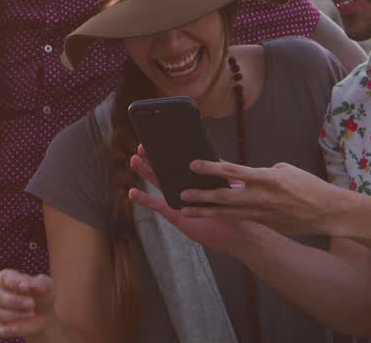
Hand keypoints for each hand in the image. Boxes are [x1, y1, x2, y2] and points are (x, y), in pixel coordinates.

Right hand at [0, 269, 55, 339]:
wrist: (44, 315)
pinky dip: (9, 329)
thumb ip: (40, 283)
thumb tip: (31, 285)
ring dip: (16, 314)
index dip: (13, 282)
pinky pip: (0, 330)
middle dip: (15, 300)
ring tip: (32, 313)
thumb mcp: (46, 286)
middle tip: (32, 303)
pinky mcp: (0, 327)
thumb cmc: (42, 295)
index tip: (26, 287)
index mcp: (6, 279)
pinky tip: (18, 327)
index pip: (3, 278)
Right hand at [128, 147, 260, 252]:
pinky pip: (157, 205)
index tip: (160, 139)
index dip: (170, 151)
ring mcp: (179, 200)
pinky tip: (132, 192)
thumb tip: (217, 160)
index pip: (181, 162)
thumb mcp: (229, 186)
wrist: (238, 232)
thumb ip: (221, 173)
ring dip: (146, 172)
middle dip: (153, 158)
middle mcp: (186, 187)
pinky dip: (144, 199)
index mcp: (197, 179)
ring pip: (159, 183)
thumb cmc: (236, 209)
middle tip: (142, 146)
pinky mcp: (175, 214)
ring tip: (134, 160)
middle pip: (166, 169)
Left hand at [177, 159, 350, 235]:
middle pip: (224, 196)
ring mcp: (261, 213)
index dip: (212, 168)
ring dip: (205, 211)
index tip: (194, 164)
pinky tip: (209, 215)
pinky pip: (238, 218)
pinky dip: (222, 216)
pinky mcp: (264, 224)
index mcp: (266, 178)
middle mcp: (261, 197)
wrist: (327, 212)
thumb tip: (244, 175)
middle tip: (182, 193)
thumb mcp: (284, 170)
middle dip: (201, 195)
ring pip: (227, 212)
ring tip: (185, 210)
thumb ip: (261, 172)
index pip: (234, 172)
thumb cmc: (307, 186)